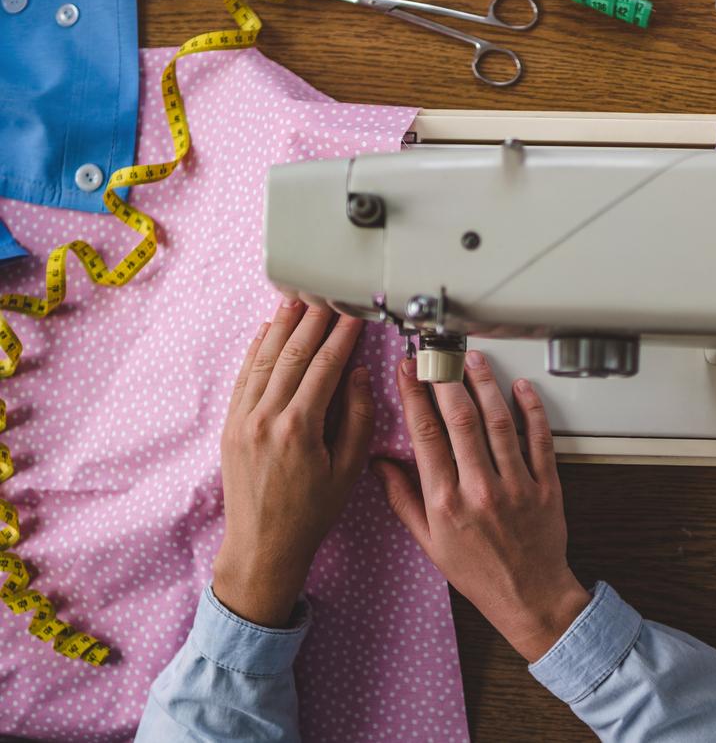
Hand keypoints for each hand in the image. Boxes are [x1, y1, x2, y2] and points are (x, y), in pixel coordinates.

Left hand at [212, 299, 374, 626]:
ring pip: (264, 360)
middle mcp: (266, 418)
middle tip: (327, 296)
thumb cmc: (311, 513)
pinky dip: (255, 351)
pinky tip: (267, 332)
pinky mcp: (231, 426)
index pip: (324, 368)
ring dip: (281, 328)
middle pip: (292, 356)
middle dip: (312, 322)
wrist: (263, 546)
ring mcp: (243, 420)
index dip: (342, 337)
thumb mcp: (348, 470)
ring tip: (297, 302)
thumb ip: (357, 419)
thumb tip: (358, 376)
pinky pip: (244, 377)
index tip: (354, 314)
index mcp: (299, 429)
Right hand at [375, 350, 589, 662]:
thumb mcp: (429, 543)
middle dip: (446, 378)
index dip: (414, 396)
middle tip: (438, 352)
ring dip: (484, 385)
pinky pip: (540, 440)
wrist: (529, 597)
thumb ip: (404, 499)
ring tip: (473, 360)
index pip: (425, 435)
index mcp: (445, 502)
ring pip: (498, 422)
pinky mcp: (546, 485)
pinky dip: (532, 411)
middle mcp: (479, 490)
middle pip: (460, 419)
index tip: (408, 370)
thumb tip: (380, 463)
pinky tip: (522, 388)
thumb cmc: (478, 573)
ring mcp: (516, 485)